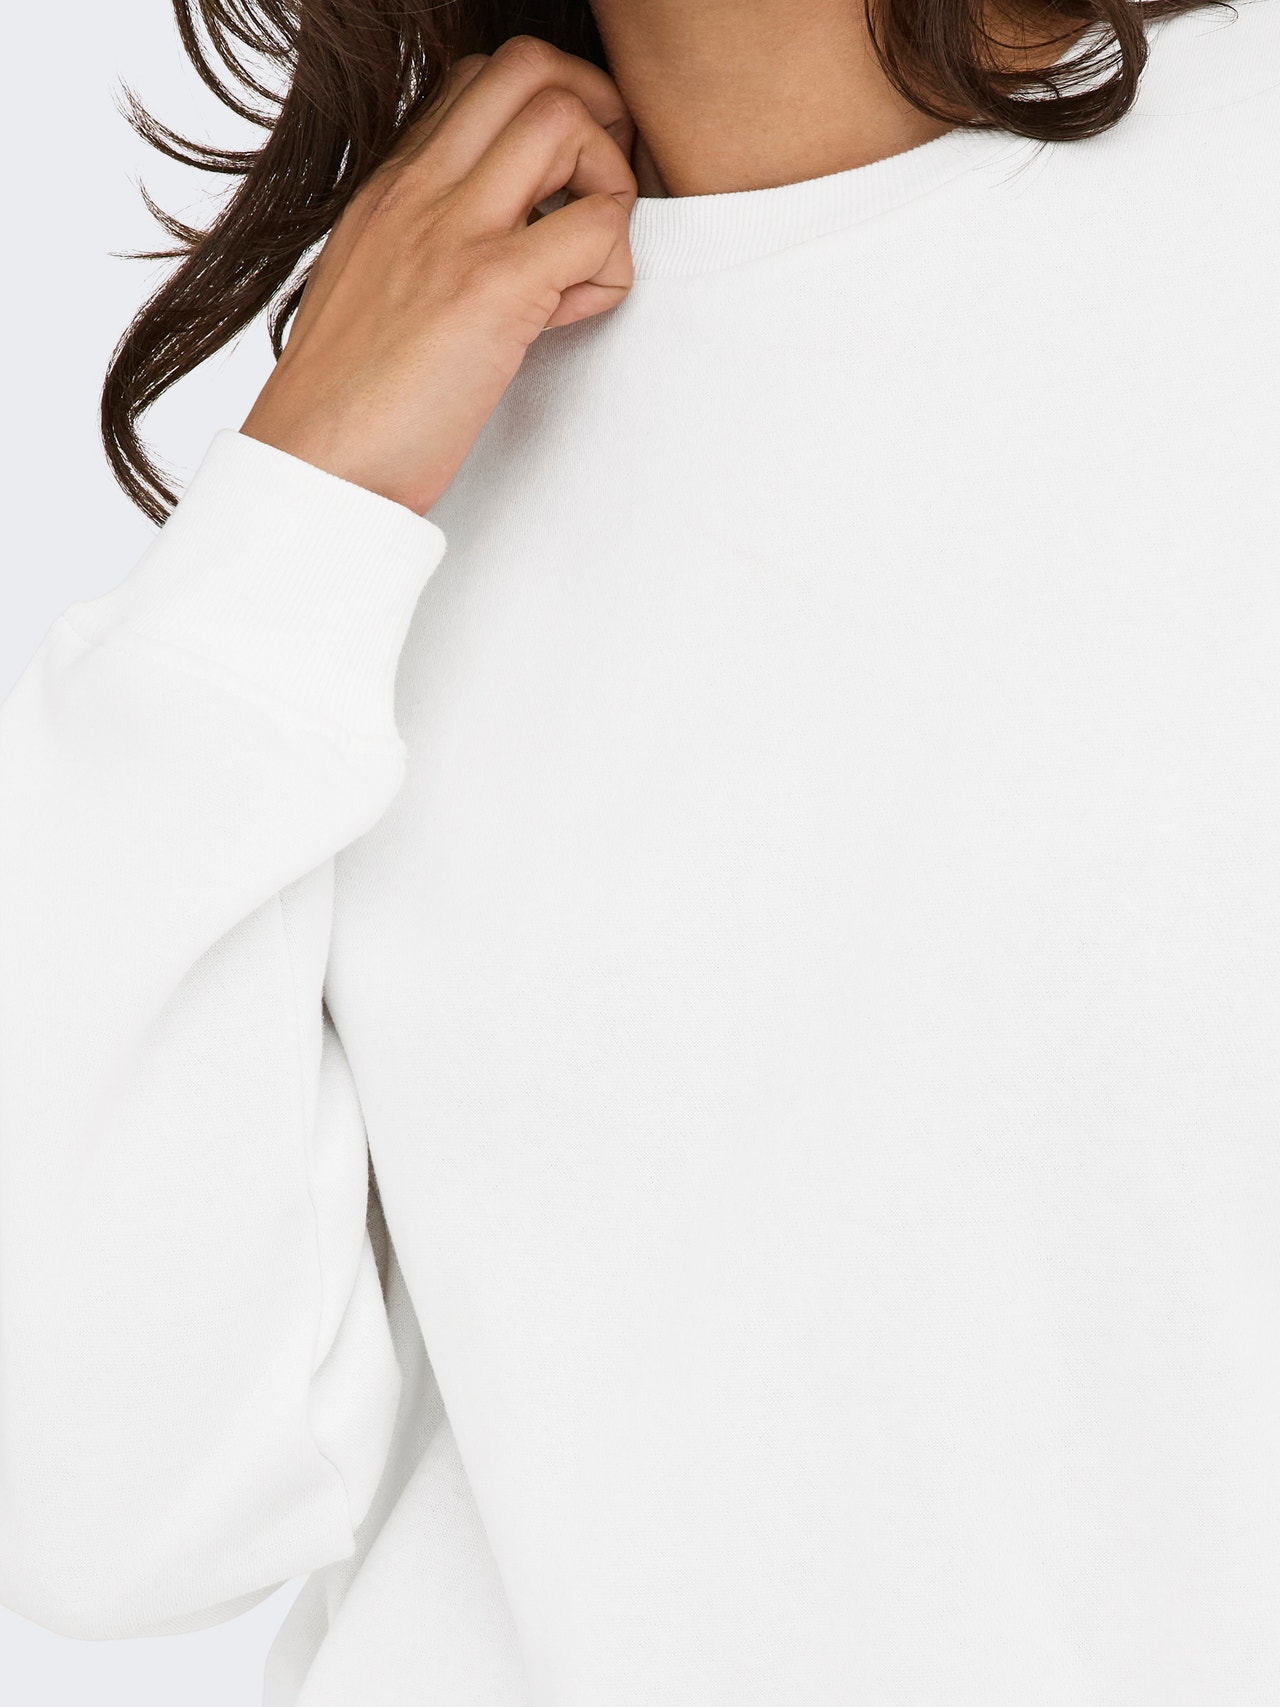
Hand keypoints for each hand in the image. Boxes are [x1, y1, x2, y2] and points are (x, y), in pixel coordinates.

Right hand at [240, 35, 636, 513]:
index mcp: (392, 186)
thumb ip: (427, 246)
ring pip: (567, 122)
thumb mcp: (376, 289)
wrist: (315, 464)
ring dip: (608, 186)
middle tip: (600, 198)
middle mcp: (420, 190)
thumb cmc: (350, 401)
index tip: (554, 195)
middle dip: (596, 116)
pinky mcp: (493, 291)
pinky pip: (597, 228)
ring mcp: (454, 232)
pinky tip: (570, 316)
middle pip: (529, 67)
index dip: (544, 118)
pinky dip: (611, 269)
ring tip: (583, 263)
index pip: (481, 81)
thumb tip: (497, 242)